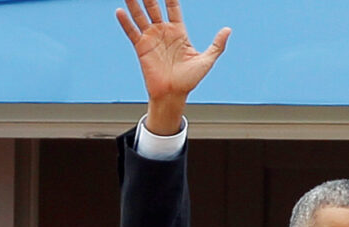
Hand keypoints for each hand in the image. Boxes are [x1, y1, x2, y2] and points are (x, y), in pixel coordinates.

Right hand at [116, 0, 230, 134]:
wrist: (173, 95)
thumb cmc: (189, 80)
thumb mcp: (207, 60)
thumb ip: (217, 44)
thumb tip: (228, 30)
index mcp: (178, 32)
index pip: (173, 7)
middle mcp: (163, 32)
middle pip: (155, 7)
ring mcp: (151, 39)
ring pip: (141, 15)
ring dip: (135, 3)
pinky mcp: (141, 48)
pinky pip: (132, 32)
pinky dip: (125, 22)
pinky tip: (120, 11)